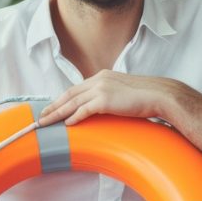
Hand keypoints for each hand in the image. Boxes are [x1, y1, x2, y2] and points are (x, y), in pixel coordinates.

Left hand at [37, 70, 187, 126]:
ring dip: (57, 113)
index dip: (63, 99)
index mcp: (102, 76)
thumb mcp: (124, 92)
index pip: (77, 88)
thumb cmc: (146, 97)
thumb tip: (103, 107)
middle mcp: (99, 79)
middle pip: (69, 94)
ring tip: (46, 123)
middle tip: (41, 117)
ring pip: (72, 102)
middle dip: (53, 106)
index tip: (53, 107)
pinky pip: (84, 110)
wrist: (160, 95)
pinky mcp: (105, 100)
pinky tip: (67, 124)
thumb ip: (111, 96)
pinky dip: (74, 117)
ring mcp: (101, 88)